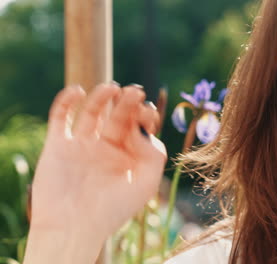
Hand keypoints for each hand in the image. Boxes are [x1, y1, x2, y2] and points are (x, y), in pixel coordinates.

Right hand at [28, 83, 166, 244]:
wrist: (73, 228)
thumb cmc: (114, 209)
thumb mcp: (146, 183)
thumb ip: (154, 152)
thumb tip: (142, 128)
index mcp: (128, 156)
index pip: (138, 126)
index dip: (144, 115)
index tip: (147, 112)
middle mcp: (106, 148)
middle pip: (118, 116)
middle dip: (127, 103)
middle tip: (135, 92)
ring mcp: (82, 145)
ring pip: (92, 112)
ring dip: (101, 97)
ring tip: (112, 88)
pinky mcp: (58, 145)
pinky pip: (60, 117)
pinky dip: (66, 101)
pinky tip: (78, 91)